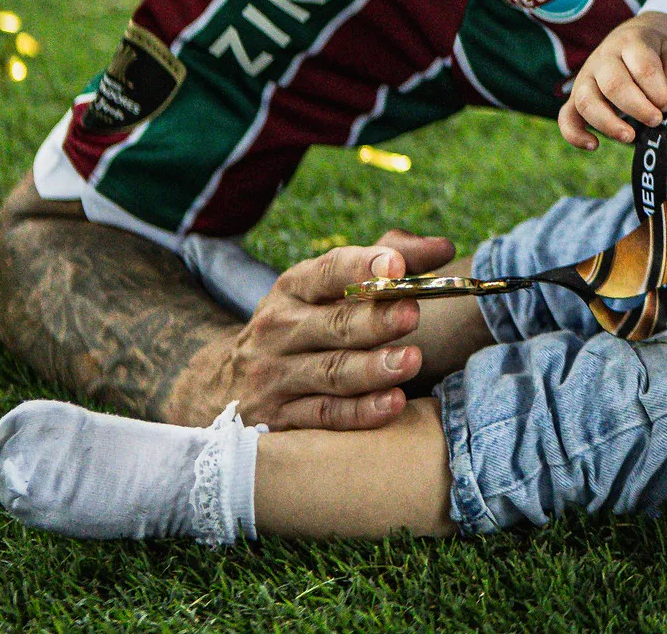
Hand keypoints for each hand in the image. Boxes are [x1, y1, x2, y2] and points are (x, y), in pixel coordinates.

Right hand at [178, 231, 453, 429]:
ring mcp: (276, 376)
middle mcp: (280, 329)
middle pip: (333, 325)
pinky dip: (359, 412)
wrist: (224, 384)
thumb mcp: (327, 286)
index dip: (362, 266)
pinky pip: (325, 416)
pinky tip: (392, 404)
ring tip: (410, 360)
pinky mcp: (279, 418)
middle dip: (375, 320)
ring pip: (331, 372)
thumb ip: (387, 259)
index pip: (327, 272)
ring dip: (373, 368)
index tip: (396, 265)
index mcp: (295, 288)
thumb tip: (442, 248)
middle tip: (412, 315)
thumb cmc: (303, 323)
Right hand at [558, 12, 666, 147]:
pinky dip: (574, 134)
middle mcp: (604, 58)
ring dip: (608, 124)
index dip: (658, 90)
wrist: (632, 36)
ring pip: (586, 101)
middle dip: (637, 108)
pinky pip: (566, 116)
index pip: (642, 67)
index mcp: (631, 43)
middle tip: (656, 120)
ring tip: (630, 137)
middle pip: (613, 84)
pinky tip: (594, 145)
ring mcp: (586, 77)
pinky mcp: (575, 96)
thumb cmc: (656, 50)